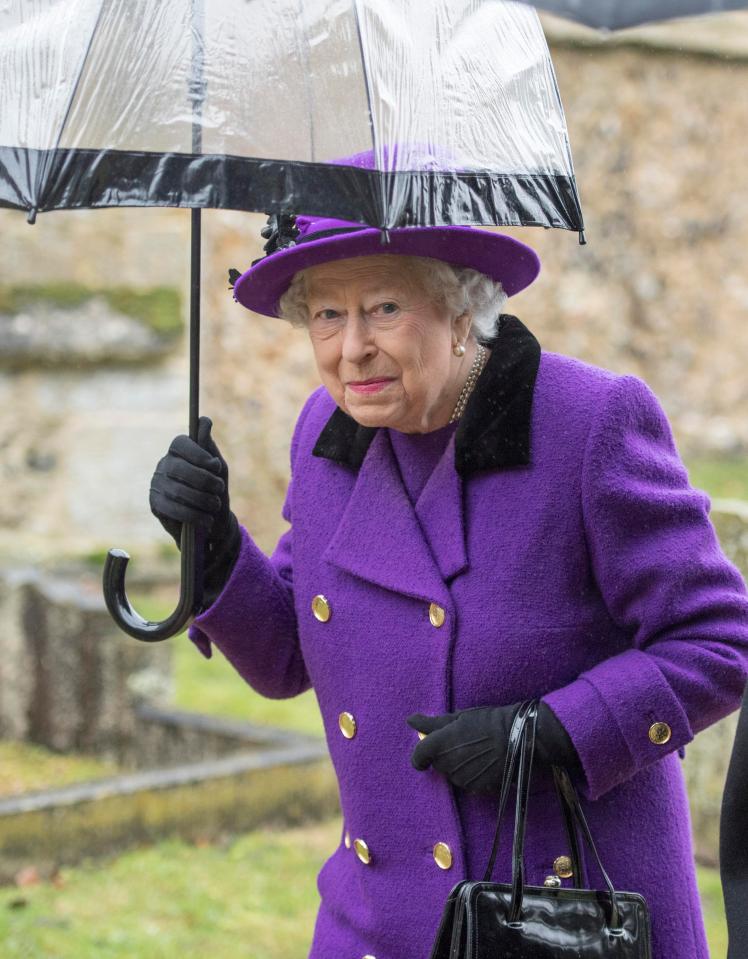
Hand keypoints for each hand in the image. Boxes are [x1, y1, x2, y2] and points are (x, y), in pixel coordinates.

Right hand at [149, 415, 241, 607]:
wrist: (212, 522)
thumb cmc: (214, 490)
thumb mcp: (217, 468)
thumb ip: (209, 447)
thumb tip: (204, 421)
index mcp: (178, 452)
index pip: (180, 443)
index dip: (198, 453)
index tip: (215, 466)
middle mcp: (163, 465)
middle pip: (178, 467)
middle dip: (203, 480)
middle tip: (219, 489)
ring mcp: (157, 485)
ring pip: (177, 490)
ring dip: (201, 499)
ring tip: (215, 506)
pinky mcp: (155, 505)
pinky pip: (172, 508)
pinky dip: (193, 515)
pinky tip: (207, 520)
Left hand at [406, 701, 581, 795]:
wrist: (518, 737)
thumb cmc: (487, 721)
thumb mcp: (459, 718)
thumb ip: (432, 723)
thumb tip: (410, 721)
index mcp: (440, 744)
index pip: (418, 757)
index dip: (420, 756)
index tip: (426, 752)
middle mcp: (448, 764)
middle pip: (437, 764)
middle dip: (444, 755)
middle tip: (462, 741)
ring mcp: (462, 778)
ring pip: (451, 773)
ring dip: (457, 764)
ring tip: (475, 750)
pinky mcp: (476, 788)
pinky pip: (465, 781)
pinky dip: (470, 773)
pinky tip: (483, 761)